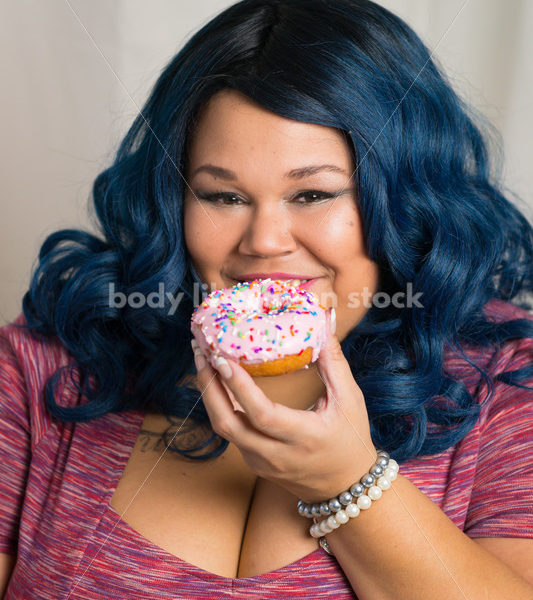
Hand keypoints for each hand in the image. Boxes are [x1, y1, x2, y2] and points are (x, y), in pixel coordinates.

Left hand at [192, 309, 376, 501]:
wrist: (346, 488)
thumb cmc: (351, 441)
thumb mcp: (350, 401)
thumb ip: (334, 363)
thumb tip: (323, 324)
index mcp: (303, 438)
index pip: (262, 414)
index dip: (239, 387)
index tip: (222, 358)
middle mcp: (276, 455)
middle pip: (228, 424)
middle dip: (209, 386)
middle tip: (201, 351)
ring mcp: (261, 462)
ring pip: (224, 428)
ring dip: (209, 393)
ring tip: (203, 360)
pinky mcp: (254, 463)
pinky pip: (230, 432)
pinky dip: (218, 405)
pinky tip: (216, 382)